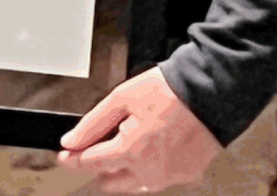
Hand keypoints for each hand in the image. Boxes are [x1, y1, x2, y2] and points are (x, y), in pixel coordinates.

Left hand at [58, 66, 221, 193]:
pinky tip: (151, 149)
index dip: (72, 158)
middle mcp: (151, 172)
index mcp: (131, 152)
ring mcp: (171, 177)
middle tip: (94, 148)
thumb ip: (92, 124)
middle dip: (98, 167)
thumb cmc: (171, 91)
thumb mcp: (122, 98)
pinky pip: (159, 179)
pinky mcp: (187, 175)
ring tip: (125, 146)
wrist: (212, 92)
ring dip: (123, 171)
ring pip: (135, 185)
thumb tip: (71, 141)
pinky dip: (150, 168)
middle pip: (111, 182)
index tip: (64, 155)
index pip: (90, 164)